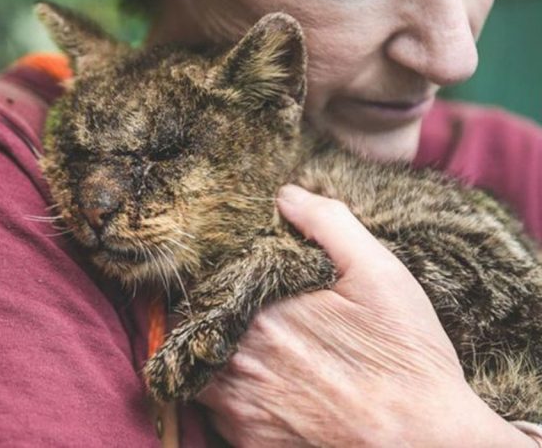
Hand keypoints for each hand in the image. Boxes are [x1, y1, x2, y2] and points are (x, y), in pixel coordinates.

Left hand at [197, 185, 535, 447]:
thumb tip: (286, 195)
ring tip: (243, 346)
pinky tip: (261, 386)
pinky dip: (226, 396)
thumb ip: (328, 224)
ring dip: (210, 354)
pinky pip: (215, 411)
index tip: (228, 276)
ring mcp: (239, 405)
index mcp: (261, 309)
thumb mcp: (378, 274)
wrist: (421, 440)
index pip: (208, 283)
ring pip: (198, 368)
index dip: (213, 277)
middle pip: (196, 324)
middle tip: (236, 310)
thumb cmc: (404, 356)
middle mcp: (239, 356)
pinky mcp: (249, 441)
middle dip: (210, 313)